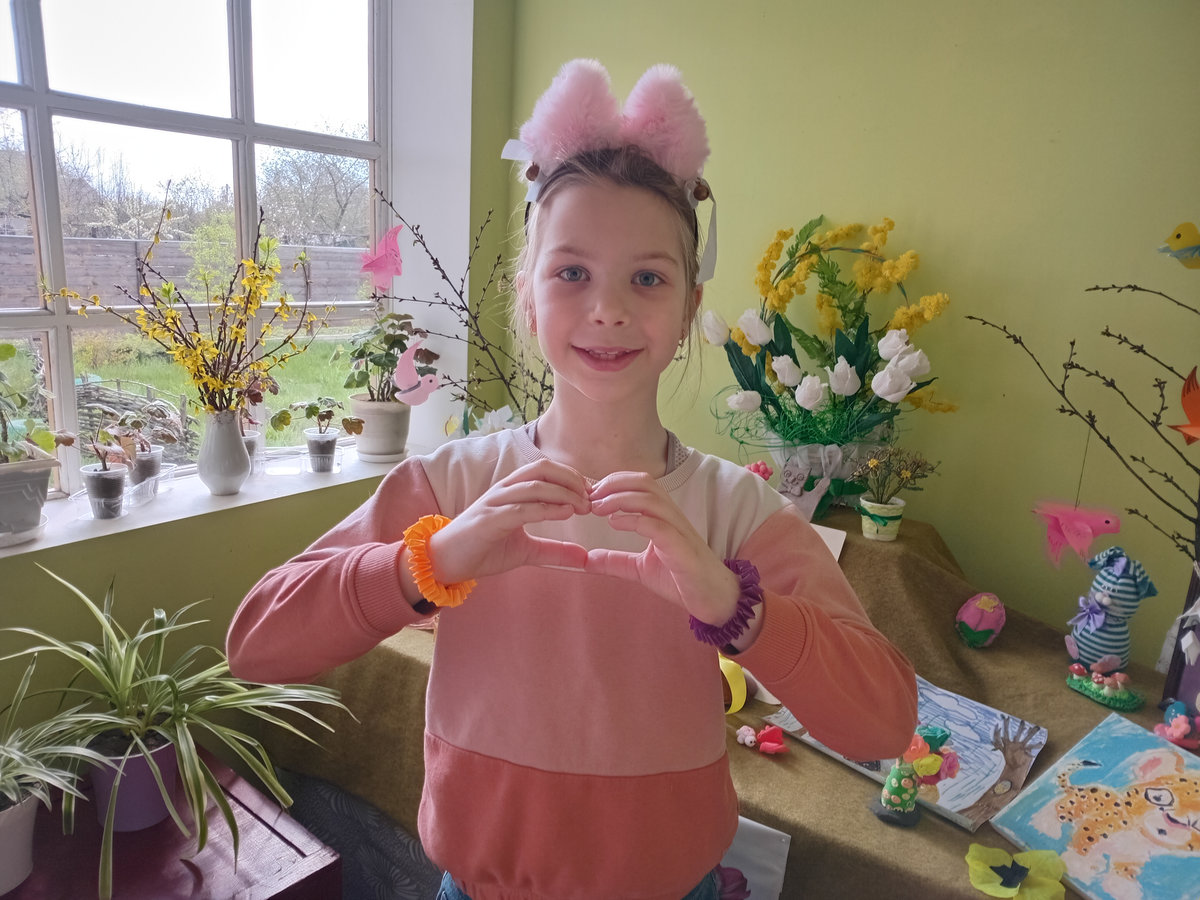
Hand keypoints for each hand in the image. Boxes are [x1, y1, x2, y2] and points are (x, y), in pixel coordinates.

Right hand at [426, 459, 591, 582]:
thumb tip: (585, 558)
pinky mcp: (489, 520)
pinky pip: (521, 508)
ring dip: (563, 493)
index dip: (572, 477)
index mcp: (512, 491)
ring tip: (583, 507)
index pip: (546, 470)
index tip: (593, 495)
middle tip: (591, 499)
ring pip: (534, 485)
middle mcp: (504, 490)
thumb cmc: (483, 550)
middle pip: (543, 469)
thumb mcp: (526, 551)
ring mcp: (495, 503)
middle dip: (571, 479)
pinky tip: (565, 513)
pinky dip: (546, 509)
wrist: (445, 562)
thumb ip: (554, 551)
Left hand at [583, 471, 739, 625]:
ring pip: (651, 499)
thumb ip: (615, 561)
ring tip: (598, 509)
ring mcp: (679, 531)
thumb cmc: (681, 579)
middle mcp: (672, 517)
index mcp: (663, 516)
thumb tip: (586, 559)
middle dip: (613, 484)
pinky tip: (615, 524)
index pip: (639, 483)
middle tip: (590, 498)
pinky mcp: (682, 550)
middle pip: (644, 482)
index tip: (589, 494)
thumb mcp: (640, 569)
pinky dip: (635, 520)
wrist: (713, 599)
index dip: (613, 482)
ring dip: (620, 499)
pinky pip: (659, 526)